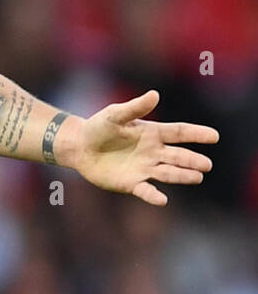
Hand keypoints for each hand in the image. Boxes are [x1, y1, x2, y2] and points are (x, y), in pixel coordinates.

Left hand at [68, 90, 218, 205]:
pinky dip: (154, 196)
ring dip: (182, 175)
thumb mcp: (114, 115)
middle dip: (193, 160)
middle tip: (206, 165)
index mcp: (152, 133)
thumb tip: (155, 94)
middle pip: (178, 156)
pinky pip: (146, 190)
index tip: (214, 136)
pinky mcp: (132, 183)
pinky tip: (162, 199)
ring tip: (197, 177)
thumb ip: (135, 107)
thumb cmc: (99, 127)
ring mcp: (144, 168)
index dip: (197, 134)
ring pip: (168, 173)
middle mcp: (153, 152)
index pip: (179, 133)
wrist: (79, 146)